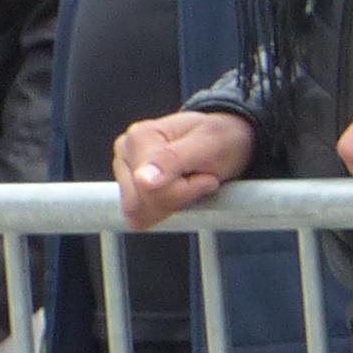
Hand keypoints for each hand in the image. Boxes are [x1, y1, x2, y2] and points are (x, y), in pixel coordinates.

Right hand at [115, 108, 254, 230]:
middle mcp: (125, 151)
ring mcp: (125, 169)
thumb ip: (172, 161)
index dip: (186, 191)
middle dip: (176, 201)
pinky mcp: (131, 186)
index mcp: (139, 137)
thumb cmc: (220, 141)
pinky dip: (167, 210)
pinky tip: (180, 193)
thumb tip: (143, 180)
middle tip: (199, 181)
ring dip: (173, 206)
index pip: (148, 189)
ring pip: (140, 213)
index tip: (207, 178)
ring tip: (190, 183)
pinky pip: (143, 215)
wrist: (227, 141)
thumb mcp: (207, 147)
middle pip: (139, 204)